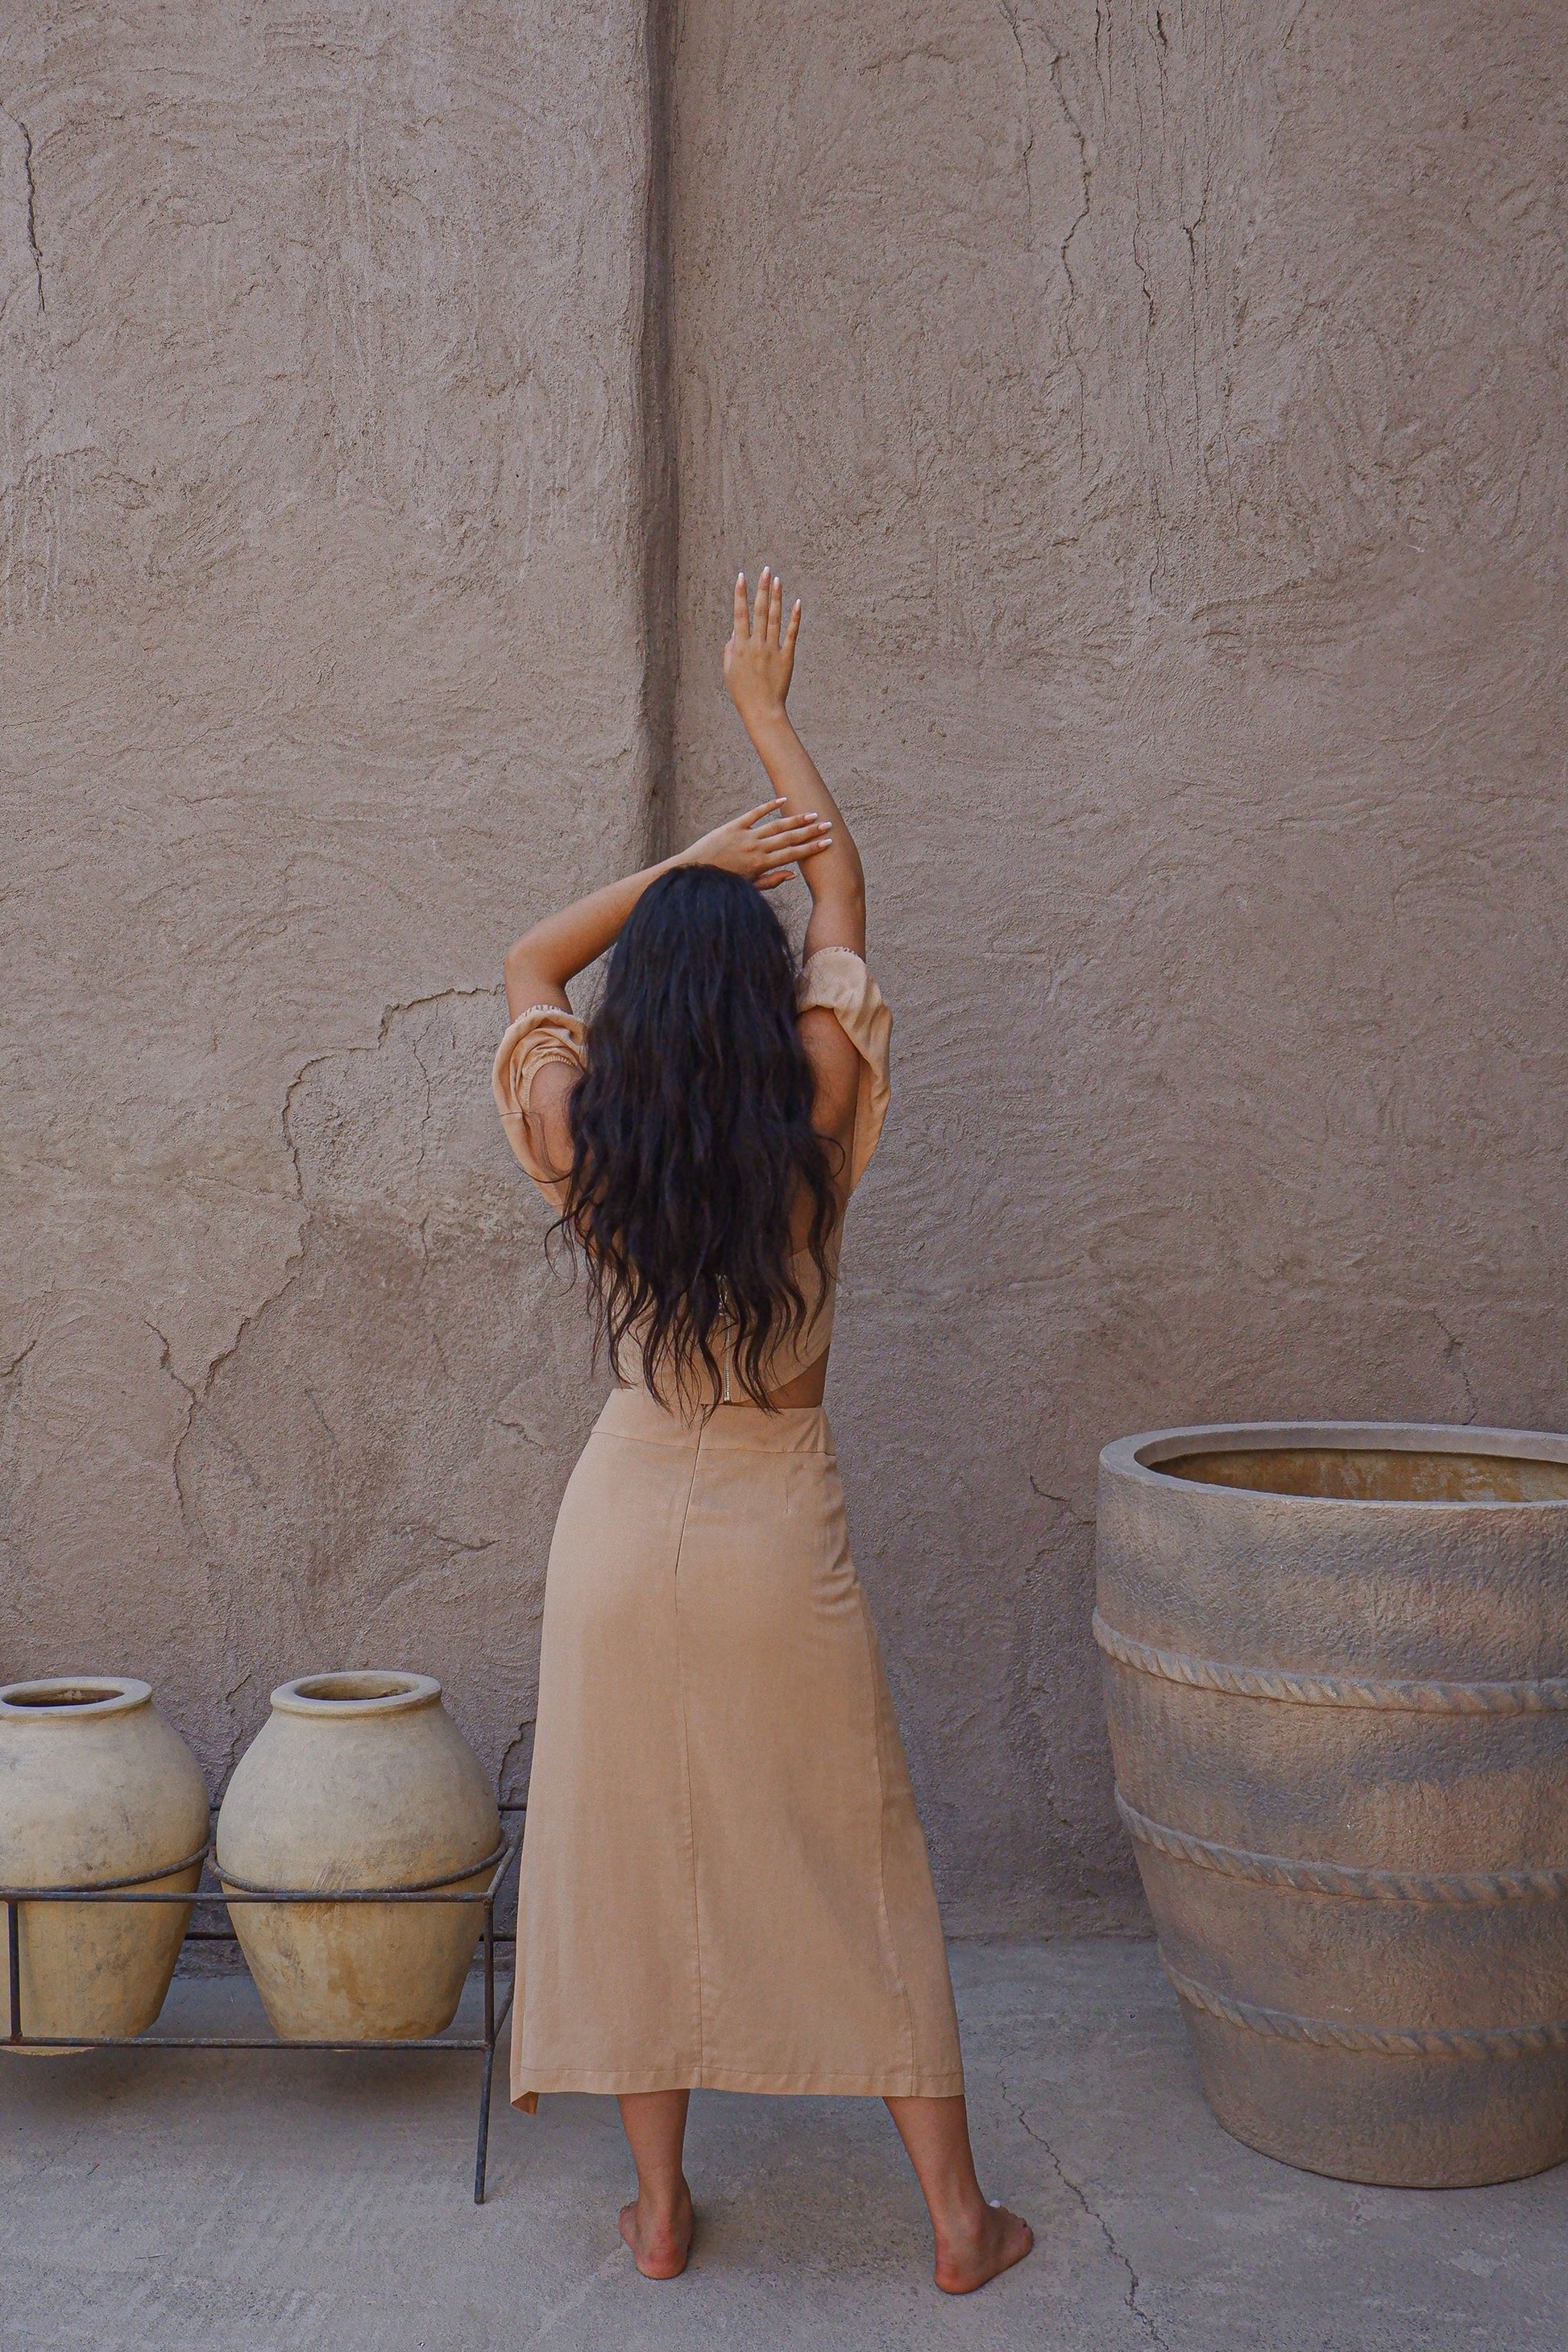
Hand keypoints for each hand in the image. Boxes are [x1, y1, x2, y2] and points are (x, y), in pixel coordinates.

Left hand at [677, 798, 832, 891]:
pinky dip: (769, 806)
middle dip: (810, 831)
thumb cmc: (724, 883)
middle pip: (789, 837)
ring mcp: (745, 835)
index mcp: (761, 864)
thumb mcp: (749, 887)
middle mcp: (756, 848)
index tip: (827, 843)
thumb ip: (771, 881)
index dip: (811, 848)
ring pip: (775, 825)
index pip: (792, 854)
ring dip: (795, 819)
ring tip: (811, 814)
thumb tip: (793, 874)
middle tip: (827, 824)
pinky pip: (754, 813)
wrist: (694, 872)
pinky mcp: (733, 826)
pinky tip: (783, 800)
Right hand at [723, 567, 800, 728]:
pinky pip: (792, 634)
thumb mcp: (728, 671)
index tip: (741, 577)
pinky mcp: (786, 657)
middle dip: (761, 588)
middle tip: (765, 570)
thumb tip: (734, 632)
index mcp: (740, 646)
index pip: (739, 614)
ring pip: (774, 618)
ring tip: (777, 580)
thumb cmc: (742, 692)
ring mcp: (772, 649)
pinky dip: (795, 618)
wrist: (762, 710)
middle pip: (759, 611)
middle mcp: (756, 644)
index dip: (740, 595)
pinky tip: (797, 603)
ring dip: (776, 597)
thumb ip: (730, 650)